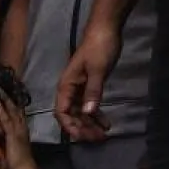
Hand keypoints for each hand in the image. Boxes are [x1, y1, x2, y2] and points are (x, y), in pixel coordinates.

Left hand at [0, 91, 35, 168]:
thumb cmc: (17, 163)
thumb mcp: (11, 148)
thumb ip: (6, 141)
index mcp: (21, 131)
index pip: (18, 114)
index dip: (13, 103)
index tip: (7, 94)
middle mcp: (22, 128)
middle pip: (15, 109)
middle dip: (9, 97)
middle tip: (1, 87)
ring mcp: (18, 130)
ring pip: (12, 111)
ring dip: (5, 99)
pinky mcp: (13, 135)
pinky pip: (6, 120)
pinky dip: (2, 111)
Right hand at [54, 24, 120, 142]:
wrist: (105, 29)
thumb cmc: (99, 47)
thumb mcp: (98, 70)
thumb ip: (93, 91)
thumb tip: (88, 113)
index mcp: (66, 87)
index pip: (62, 113)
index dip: (70, 127)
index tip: (83, 136)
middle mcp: (69, 91)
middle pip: (71, 116)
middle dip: (83, 129)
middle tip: (98, 139)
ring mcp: (79, 89)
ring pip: (81, 113)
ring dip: (90, 124)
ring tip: (104, 134)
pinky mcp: (89, 86)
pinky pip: (89, 105)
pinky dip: (96, 115)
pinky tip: (106, 122)